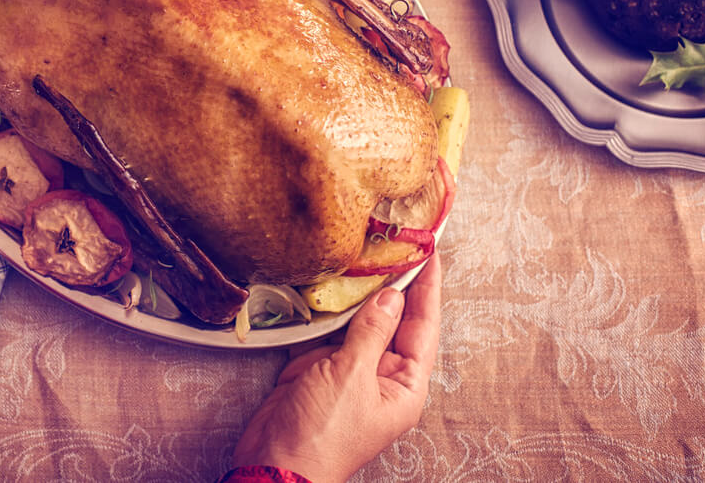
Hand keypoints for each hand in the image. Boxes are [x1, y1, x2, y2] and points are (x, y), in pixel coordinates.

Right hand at [230, 254, 442, 482]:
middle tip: (399, 244)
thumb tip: (392, 296)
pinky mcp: (320, 370)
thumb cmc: (322, 432)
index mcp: (403, 387)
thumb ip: (371, 332)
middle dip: (397, 285)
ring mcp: (350, 373)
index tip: (430, 254)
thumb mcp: (350, 376)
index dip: (428, 290)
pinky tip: (329, 283)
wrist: (275, 462)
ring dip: (361, 294)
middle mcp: (382, 378)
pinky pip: (330, 333)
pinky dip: (329, 310)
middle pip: (396, 322)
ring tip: (367, 254)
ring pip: (362, 324)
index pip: (423, 328)